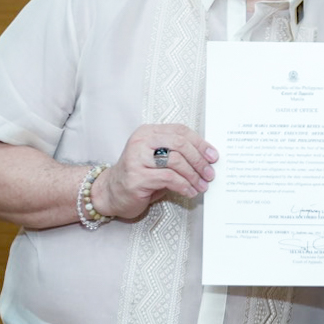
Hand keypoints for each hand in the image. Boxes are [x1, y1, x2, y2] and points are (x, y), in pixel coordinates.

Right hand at [92, 123, 216, 220]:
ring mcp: (137, 159)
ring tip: (202, 185)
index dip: (200, 143)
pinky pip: (169, 178)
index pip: (180, 131)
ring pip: (176, 161)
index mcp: (148, 132)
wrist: (111, 192)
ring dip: (194, 176)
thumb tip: (207, 159)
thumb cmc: (140, 175)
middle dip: (199, 160)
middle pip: (179, 144)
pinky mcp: (137, 177)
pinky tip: (189, 192)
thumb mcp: (157, 159)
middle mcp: (141, 142)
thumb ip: (176, 153)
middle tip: (209, 173)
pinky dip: (184, 185)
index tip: (213, 156)